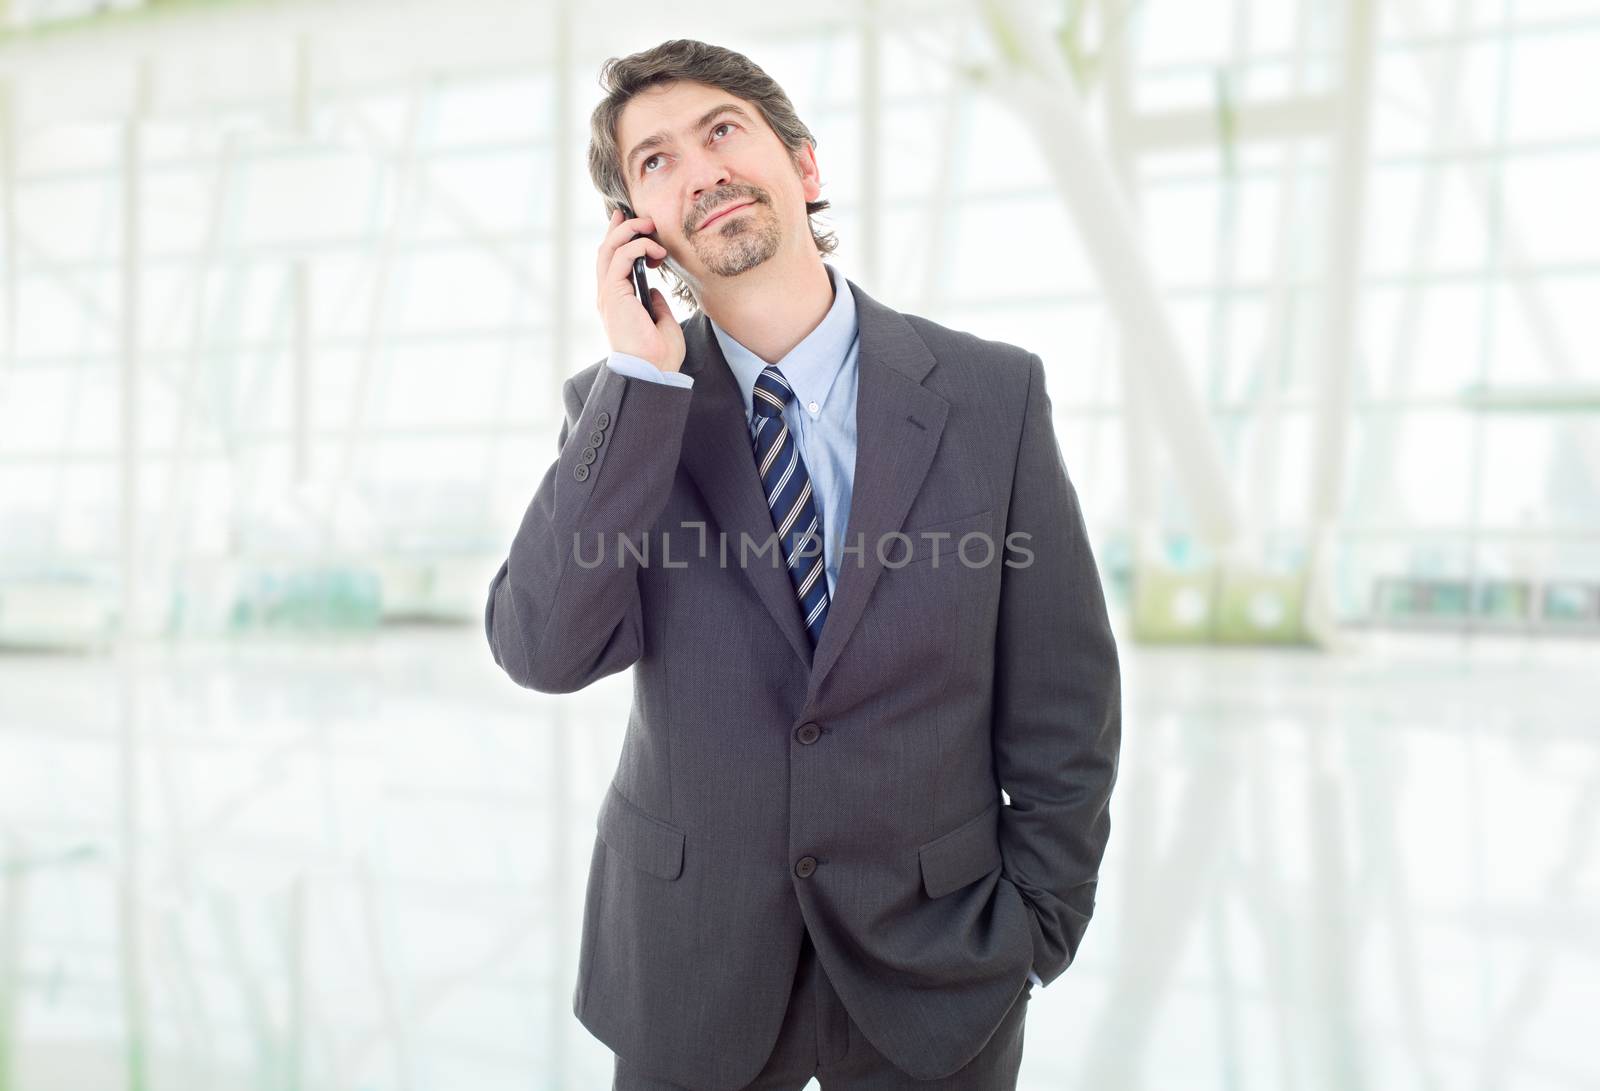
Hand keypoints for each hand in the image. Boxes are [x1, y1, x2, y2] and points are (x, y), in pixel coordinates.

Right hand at [596, 208, 684, 373]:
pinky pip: (622, 258)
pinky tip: (656, 251)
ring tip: (650, 227)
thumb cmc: (658, 354)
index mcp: (617, 302)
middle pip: (606, 251)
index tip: (632, 223)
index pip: (612, 263)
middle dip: (621, 228)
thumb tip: (654, 291)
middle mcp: (608, 296)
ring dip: (630, 232)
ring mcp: (608, 294)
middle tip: (641, 217)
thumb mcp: (660, 322)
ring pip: (610, 249)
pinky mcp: (613, 294)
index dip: (619, 239)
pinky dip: (638, 247)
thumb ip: (654, 304)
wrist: (652, 370)